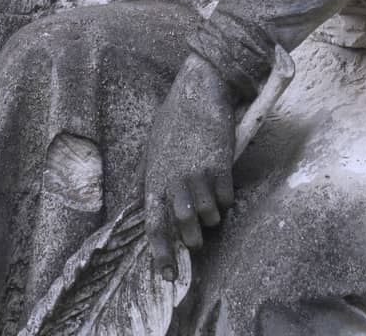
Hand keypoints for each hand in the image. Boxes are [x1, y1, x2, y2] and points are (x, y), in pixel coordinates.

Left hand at [142, 55, 236, 280]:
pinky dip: (226, 198)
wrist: (199, 91)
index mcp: (154, 177)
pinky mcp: (222, 165)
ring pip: (208, 216)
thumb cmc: (173, 119)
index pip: (154, 225)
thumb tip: (139, 206)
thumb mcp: (150, 148)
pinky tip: (222, 185)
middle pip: (184, 227)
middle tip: (196, 239)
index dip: (161, 253)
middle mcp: (174, 179)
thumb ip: (145, 179)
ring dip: (211, 217)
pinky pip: (226, 198)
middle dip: (192, 240)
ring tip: (210, 207)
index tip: (167, 275)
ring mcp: (199, 173)